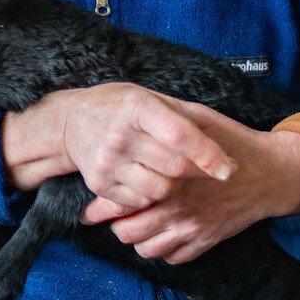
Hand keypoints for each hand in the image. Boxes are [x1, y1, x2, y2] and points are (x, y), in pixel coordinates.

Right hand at [1, 82, 234, 199]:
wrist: (70, 121)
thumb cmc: (121, 107)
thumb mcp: (151, 97)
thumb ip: (185, 117)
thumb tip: (225, 146)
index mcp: (136, 107)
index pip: (179, 135)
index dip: (207, 154)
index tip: (228, 168)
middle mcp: (119, 135)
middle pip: (173, 167)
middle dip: (199, 172)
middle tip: (212, 170)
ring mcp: (107, 162)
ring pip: (160, 189)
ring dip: (176, 185)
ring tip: (176, 173)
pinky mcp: (100, 184)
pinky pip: (140, 201)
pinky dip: (153, 195)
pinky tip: (151, 179)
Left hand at [83, 102, 299, 263]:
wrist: (274, 173)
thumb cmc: (233, 142)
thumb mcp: (198, 121)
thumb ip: (165, 125)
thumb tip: (134, 119)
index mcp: (168, 179)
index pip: (119, 203)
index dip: (98, 209)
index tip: (89, 212)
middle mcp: (177, 209)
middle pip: (126, 233)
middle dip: (118, 225)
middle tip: (120, 216)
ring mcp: (193, 229)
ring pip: (147, 250)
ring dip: (140, 239)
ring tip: (142, 224)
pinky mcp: (207, 242)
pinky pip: (173, 258)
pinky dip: (164, 250)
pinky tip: (165, 234)